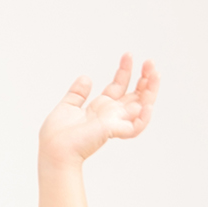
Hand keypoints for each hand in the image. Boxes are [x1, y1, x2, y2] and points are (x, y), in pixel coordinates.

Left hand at [39, 54, 157, 164]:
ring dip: (151, 90)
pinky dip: (145, 116)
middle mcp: (111, 114)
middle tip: (149, 62)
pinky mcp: (114, 131)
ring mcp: (115, 122)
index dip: (124, 71)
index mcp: (100, 108)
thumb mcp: (67, 107)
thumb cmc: (56, 135)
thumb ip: (77, 93)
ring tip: (154, 73)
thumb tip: (85, 78)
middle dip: (144, 78)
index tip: (128, 55)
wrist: (53, 150)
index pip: (118, 87)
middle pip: (135, 95)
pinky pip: (136, 126)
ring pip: (142, 106)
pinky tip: (148, 104)